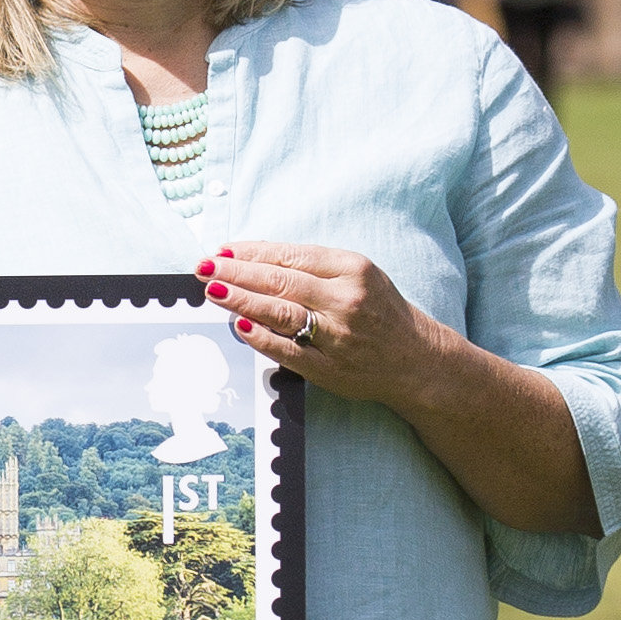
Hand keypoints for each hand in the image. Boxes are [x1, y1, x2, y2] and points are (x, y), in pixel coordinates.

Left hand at [202, 244, 599, 537]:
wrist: (417, 360)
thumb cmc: (379, 311)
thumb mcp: (355, 275)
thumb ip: (310, 266)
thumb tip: (249, 257)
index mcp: (353, 269)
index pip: (290, 256)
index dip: (250, 252)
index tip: (221, 251)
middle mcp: (347, 299)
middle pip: (280, 280)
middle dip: (236, 273)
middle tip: (204, 268)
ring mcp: (339, 336)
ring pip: (280, 312)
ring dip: (241, 300)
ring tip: (212, 291)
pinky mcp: (331, 368)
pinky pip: (287, 350)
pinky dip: (260, 338)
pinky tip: (238, 326)